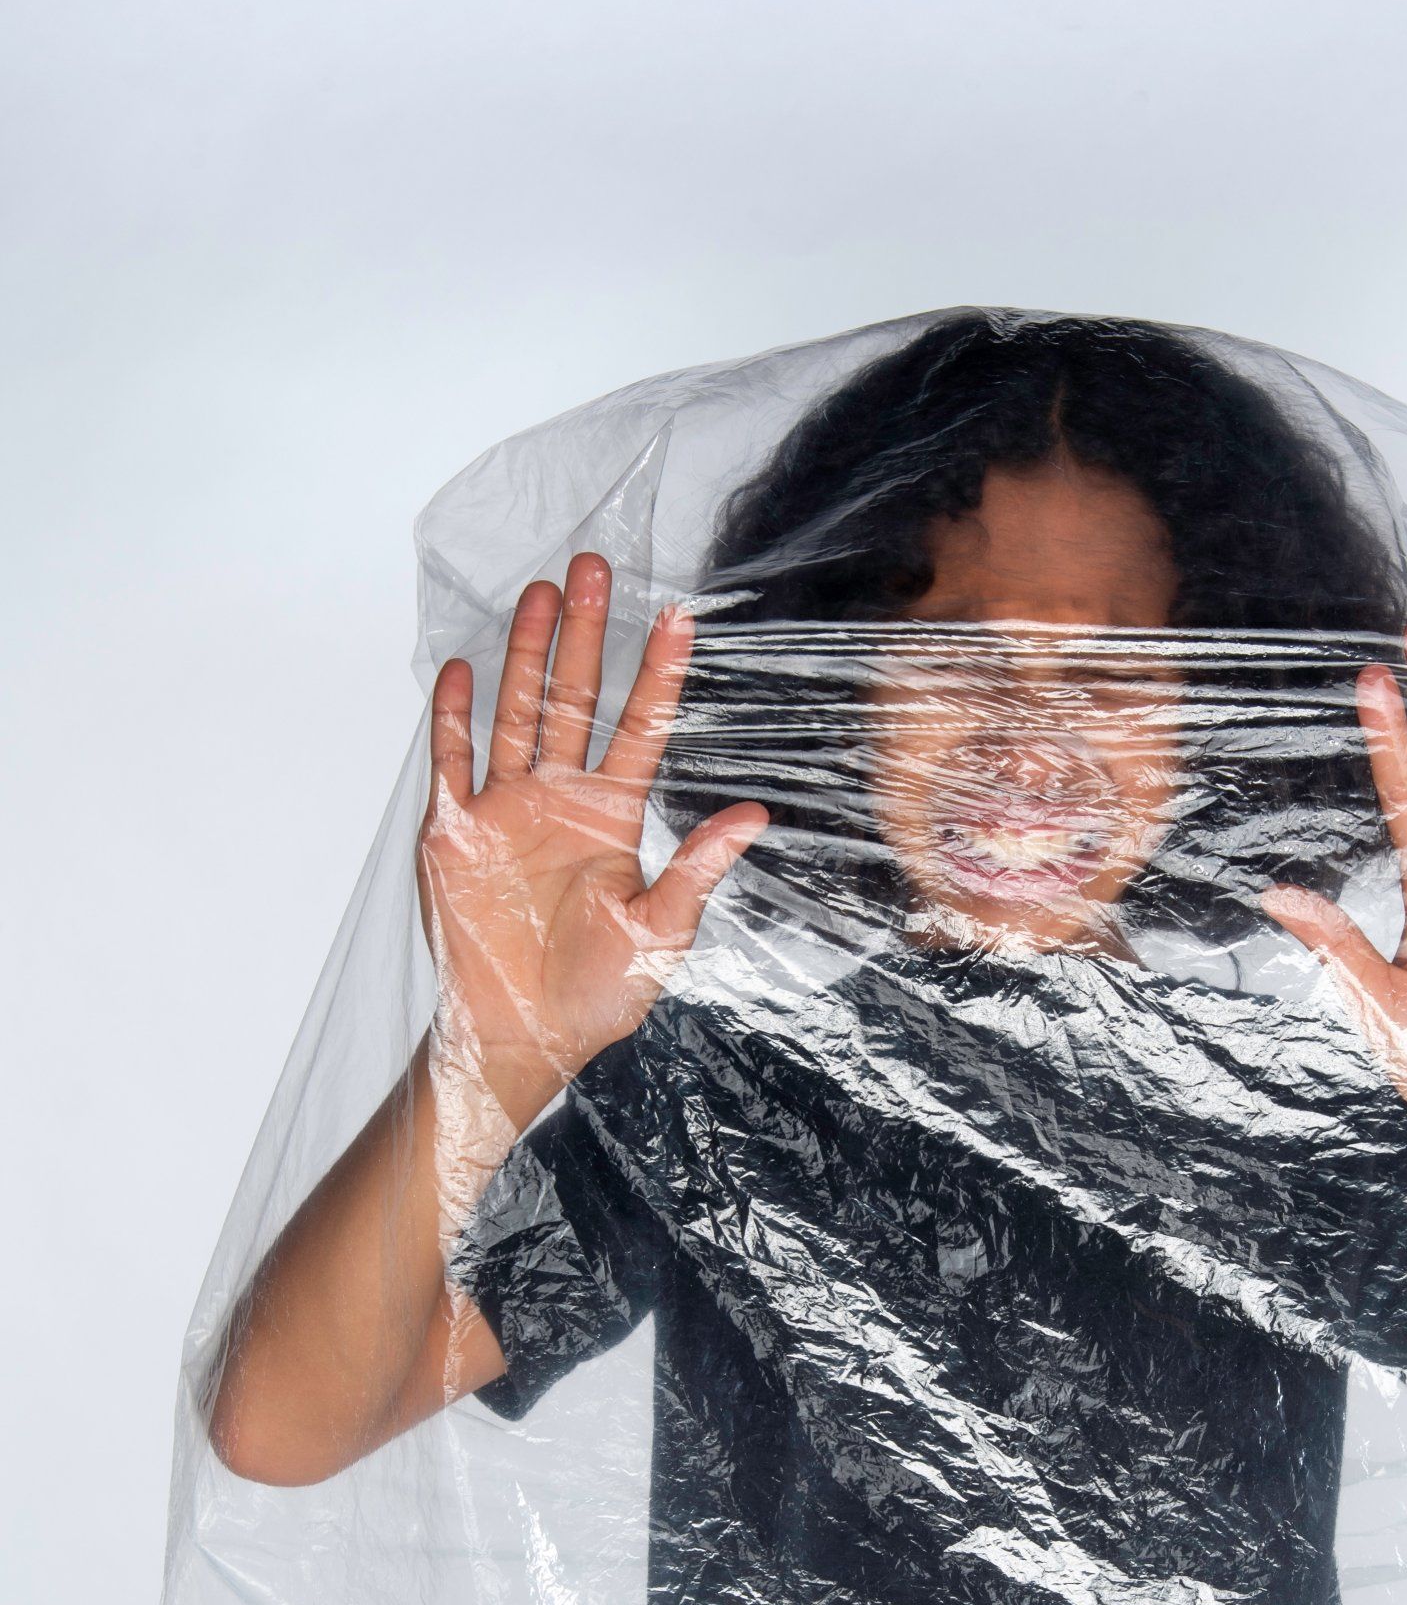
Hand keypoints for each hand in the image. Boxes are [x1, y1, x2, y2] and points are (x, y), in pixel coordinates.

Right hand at [418, 553, 765, 1128]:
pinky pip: (452, 762)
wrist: (520, 1039)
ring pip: (519, 712)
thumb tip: (755, 816)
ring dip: (527, 653)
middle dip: (588, 632)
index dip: (660, 673)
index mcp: (613, 816)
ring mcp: (504, 810)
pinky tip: (462, 668)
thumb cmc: (596, 996)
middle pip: (577, 698)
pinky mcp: (453, 832)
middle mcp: (560, 800)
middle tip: (597, 565)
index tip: (681, 615)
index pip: (641, 727)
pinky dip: (454, 718)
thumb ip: (698, 869)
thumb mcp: (661, 934)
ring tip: (541, 591)